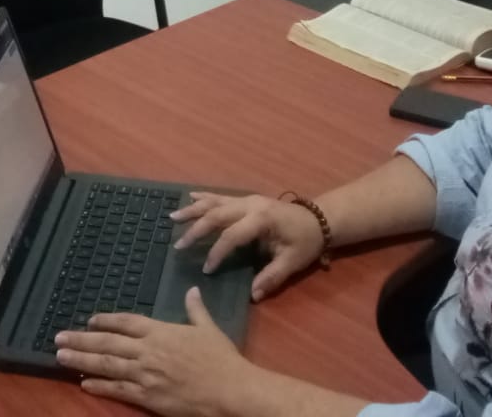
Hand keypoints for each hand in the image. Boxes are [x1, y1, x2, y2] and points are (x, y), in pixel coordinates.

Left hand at [55, 287, 254, 416]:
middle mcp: (147, 350)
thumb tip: (192, 290)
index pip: (126, 322)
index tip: (89, 320)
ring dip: (82, 360)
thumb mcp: (208, 328)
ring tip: (61, 356)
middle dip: (81, 339)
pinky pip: (118, 390)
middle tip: (58, 337)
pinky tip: (84, 383)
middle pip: (107, 342)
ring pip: (106, 365)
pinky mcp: (147, 397)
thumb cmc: (221, 358)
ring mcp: (145, 374)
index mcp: (160, 331)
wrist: (229, 390)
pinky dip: (100, 386)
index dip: (106, 320)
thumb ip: (195, 310)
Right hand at [173, 191, 324, 300]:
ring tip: (173, 217)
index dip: (217, 253)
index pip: (231, 236)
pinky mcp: (246, 199)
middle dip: (196, 230)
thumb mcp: (293, 262)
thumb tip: (253, 295)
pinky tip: (189, 197)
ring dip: (193, 210)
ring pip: (214, 202)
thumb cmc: (306, 241)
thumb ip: (272, 277)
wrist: (319, 219)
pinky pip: (221, 196)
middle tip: (179, 245)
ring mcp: (247, 199)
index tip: (206, 269)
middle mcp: (250, 205)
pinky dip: (204, 197)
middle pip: (216, 215)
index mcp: (261, 220)